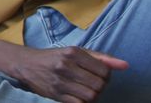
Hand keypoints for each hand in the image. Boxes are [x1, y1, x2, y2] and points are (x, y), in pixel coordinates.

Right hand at [8, 46, 127, 102]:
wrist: (24, 64)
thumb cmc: (53, 57)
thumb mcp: (74, 52)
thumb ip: (100, 58)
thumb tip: (125, 65)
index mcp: (72, 52)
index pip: (104, 70)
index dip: (106, 75)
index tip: (99, 75)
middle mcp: (65, 66)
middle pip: (99, 85)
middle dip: (100, 87)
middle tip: (92, 84)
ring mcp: (60, 81)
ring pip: (91, 96)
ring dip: (92, 96)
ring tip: (85, 90)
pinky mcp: (55, 94)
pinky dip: (82, 102)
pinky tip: (78, 96)